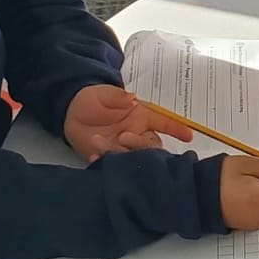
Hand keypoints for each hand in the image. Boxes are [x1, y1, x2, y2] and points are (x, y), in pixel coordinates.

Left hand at [64, 85, 194, 162]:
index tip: (189, 136)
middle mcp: (137, 134)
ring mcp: (124, 148)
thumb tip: (132, 98)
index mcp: (141, 117)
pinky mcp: (110, 158)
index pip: (164, 123)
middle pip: (152, 145)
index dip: (177, 129)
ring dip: (119, 152)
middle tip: (124, 137)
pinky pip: (115, 165)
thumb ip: (117, 96)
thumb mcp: (104, 94)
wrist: (69, 114)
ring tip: (98, 142)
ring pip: (134, 157)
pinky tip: (95, 156)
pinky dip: (106, 162)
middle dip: (141, 144)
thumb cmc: (92, 100)